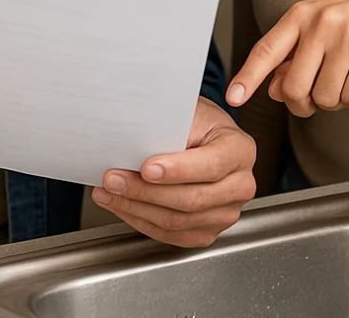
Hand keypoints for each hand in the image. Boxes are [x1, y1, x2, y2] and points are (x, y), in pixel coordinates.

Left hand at [91, 97, 255, 247]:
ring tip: (109, 192)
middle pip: (191, 199)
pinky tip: (122, 205)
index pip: (211, 166)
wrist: (202, 138)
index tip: (146, 168)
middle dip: (145, 191)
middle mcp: (239, 185)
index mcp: (239, 150)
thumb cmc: (195, 123)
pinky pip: (170, 235)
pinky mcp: (206, 231)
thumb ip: (168, 128)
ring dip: (136, 208)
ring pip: (177, 221)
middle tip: (114, 179)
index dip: (177, 170)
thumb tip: (131, 141)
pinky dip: (140, 221)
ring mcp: (225, 213)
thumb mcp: (187, 113)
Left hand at [225, 0, 348, 116]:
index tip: (233, 98)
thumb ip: (292, 56)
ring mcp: (348, 37)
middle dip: (301, 104)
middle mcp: (321, 23)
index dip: (248, 77)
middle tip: (312, 100)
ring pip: (324, 97)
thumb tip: (273, 90)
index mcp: (300, 15)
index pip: (266, 50)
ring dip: (331, 101)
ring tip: (341, 81)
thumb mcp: (316, 27)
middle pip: (294, 87)